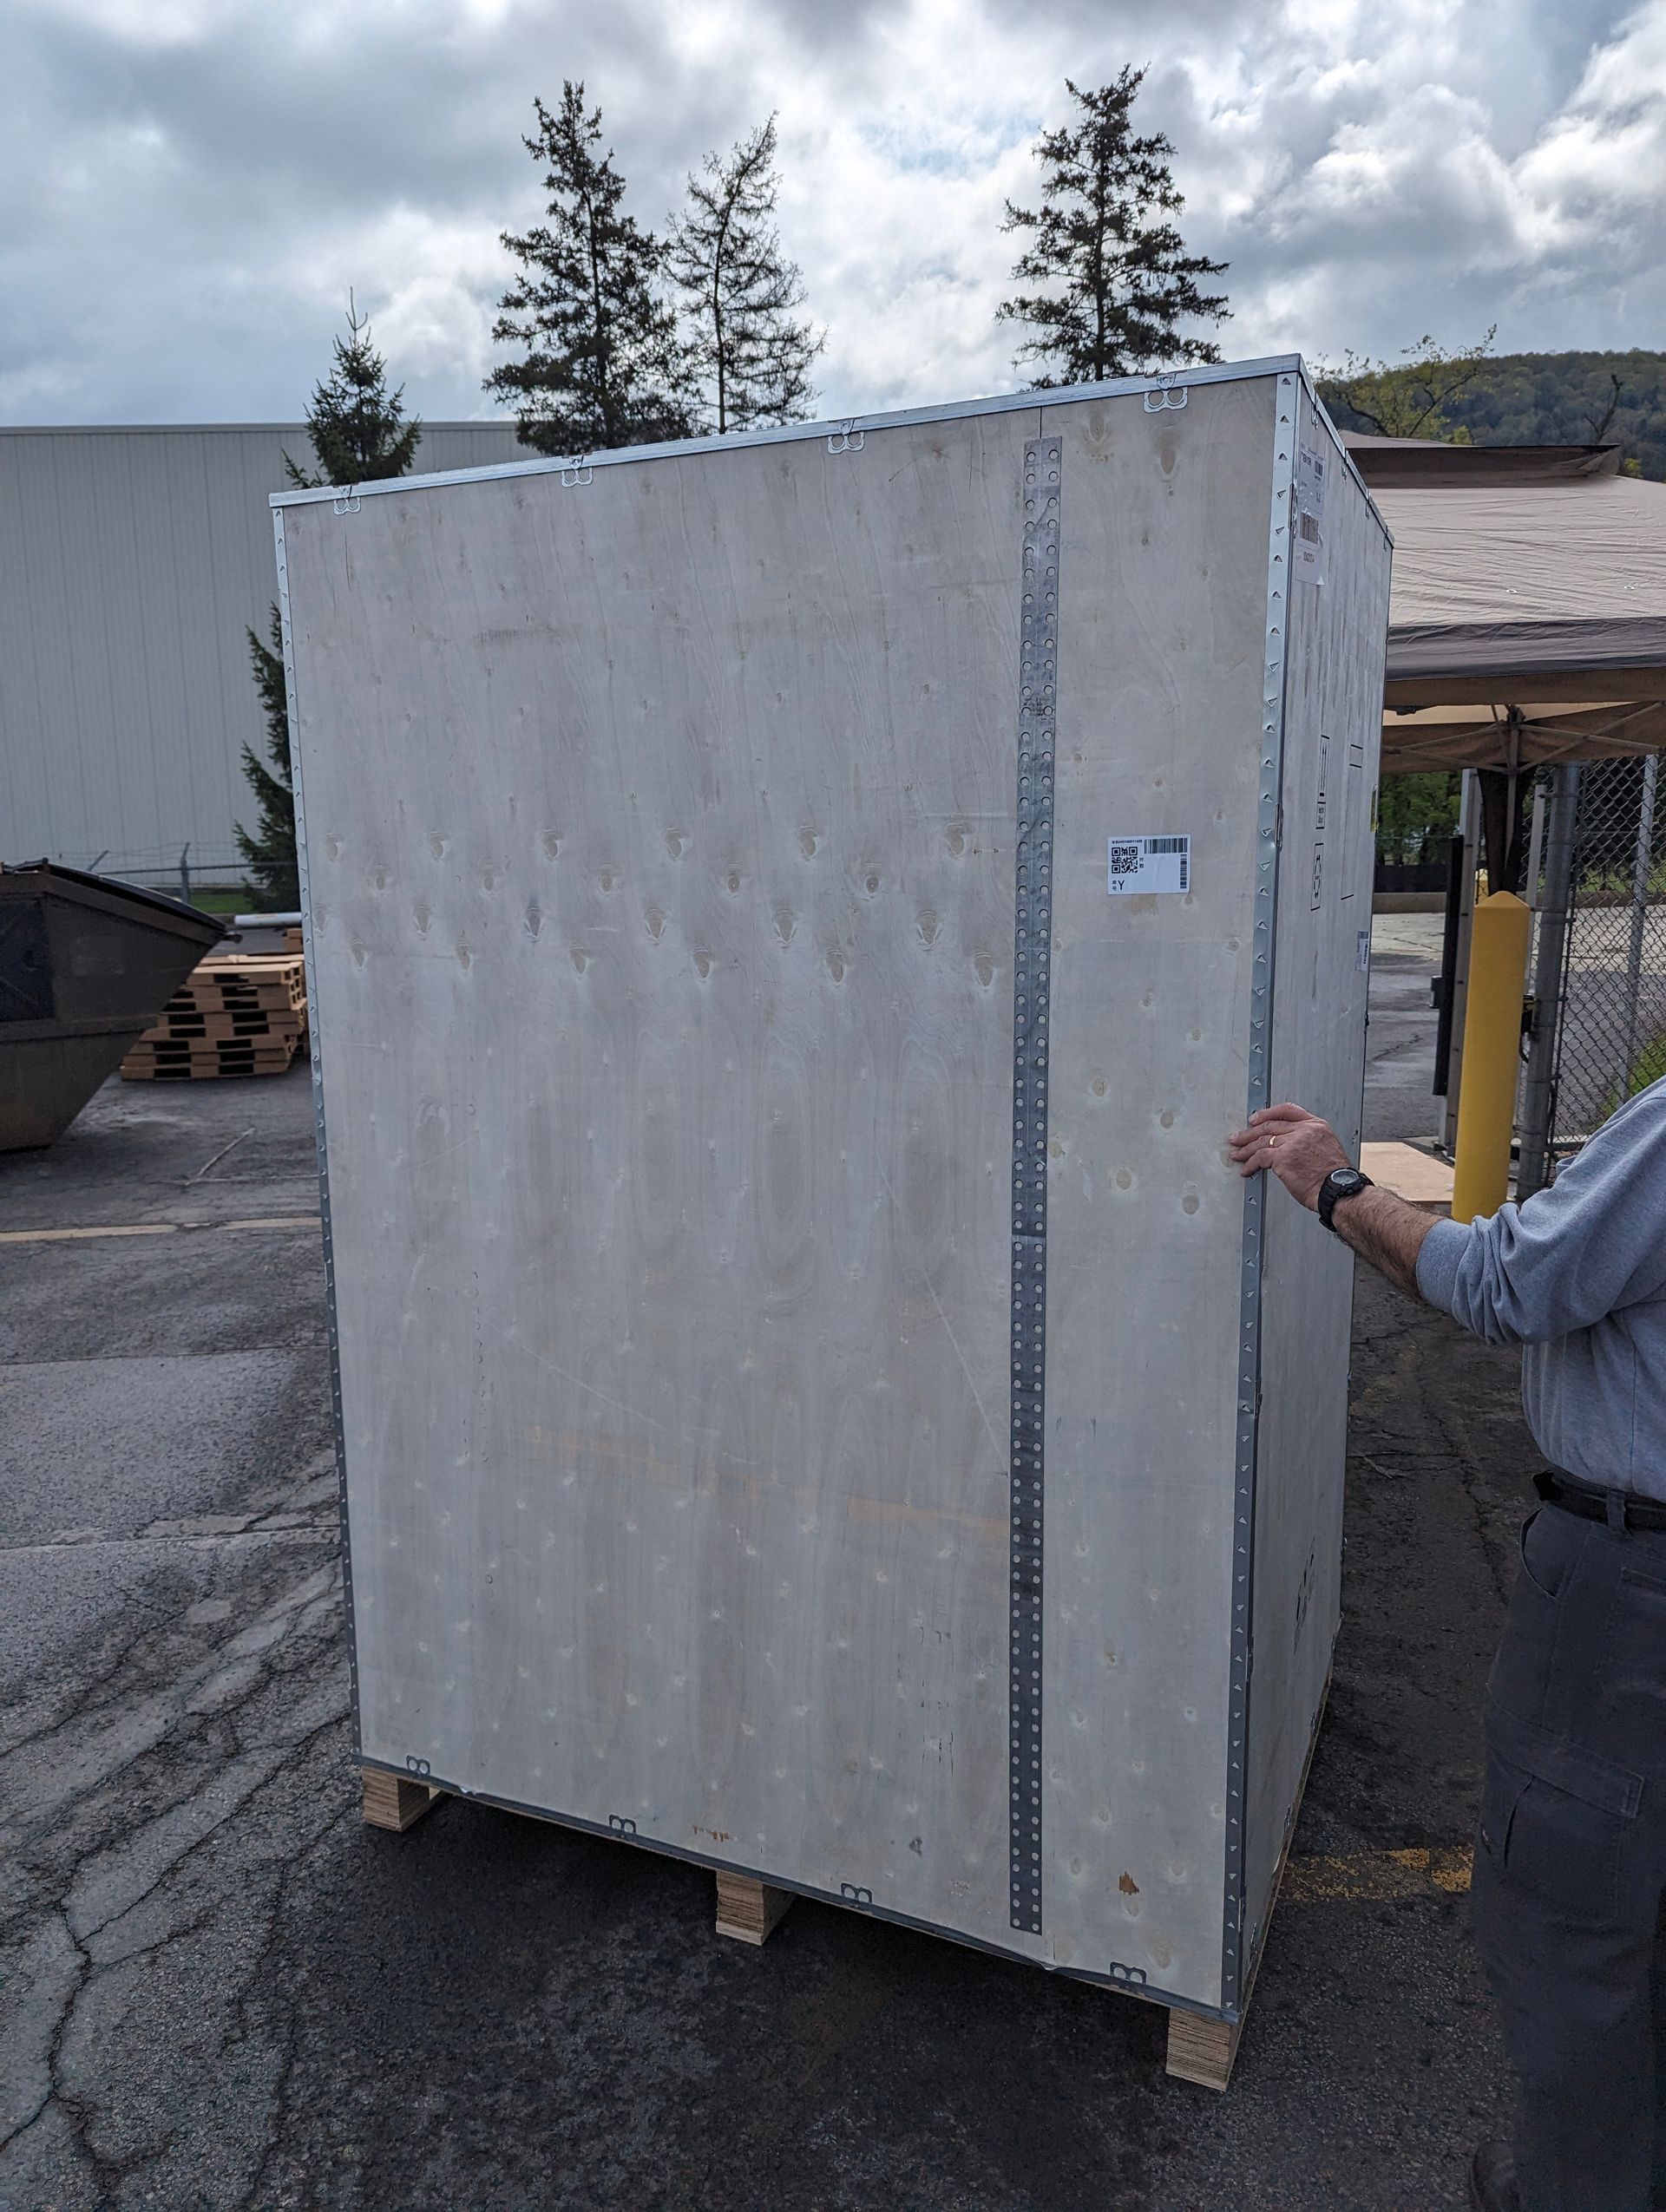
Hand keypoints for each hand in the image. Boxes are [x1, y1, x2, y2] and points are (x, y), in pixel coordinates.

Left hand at [1227, 1103, 1349, 1211]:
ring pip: (1261, 1141)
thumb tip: (1284, 1144)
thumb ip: (1306, 1140)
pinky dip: (1250, 1164)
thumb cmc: (1333, 1176)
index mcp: (1316, 1125)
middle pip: (1269, 1125)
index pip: (1287, 1110)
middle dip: (1249, 1133)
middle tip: (1238, 1138)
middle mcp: (1304, 1130)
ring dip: (1246, 1149)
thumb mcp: (1325, 1147)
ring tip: (1237, 1154)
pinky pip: (1259, 1158)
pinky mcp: (1283, 1157)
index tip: (1255, 1118)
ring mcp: (1292, 1142)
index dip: (1267, 1113)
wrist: (1337, 1189)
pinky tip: (1247, 1169)